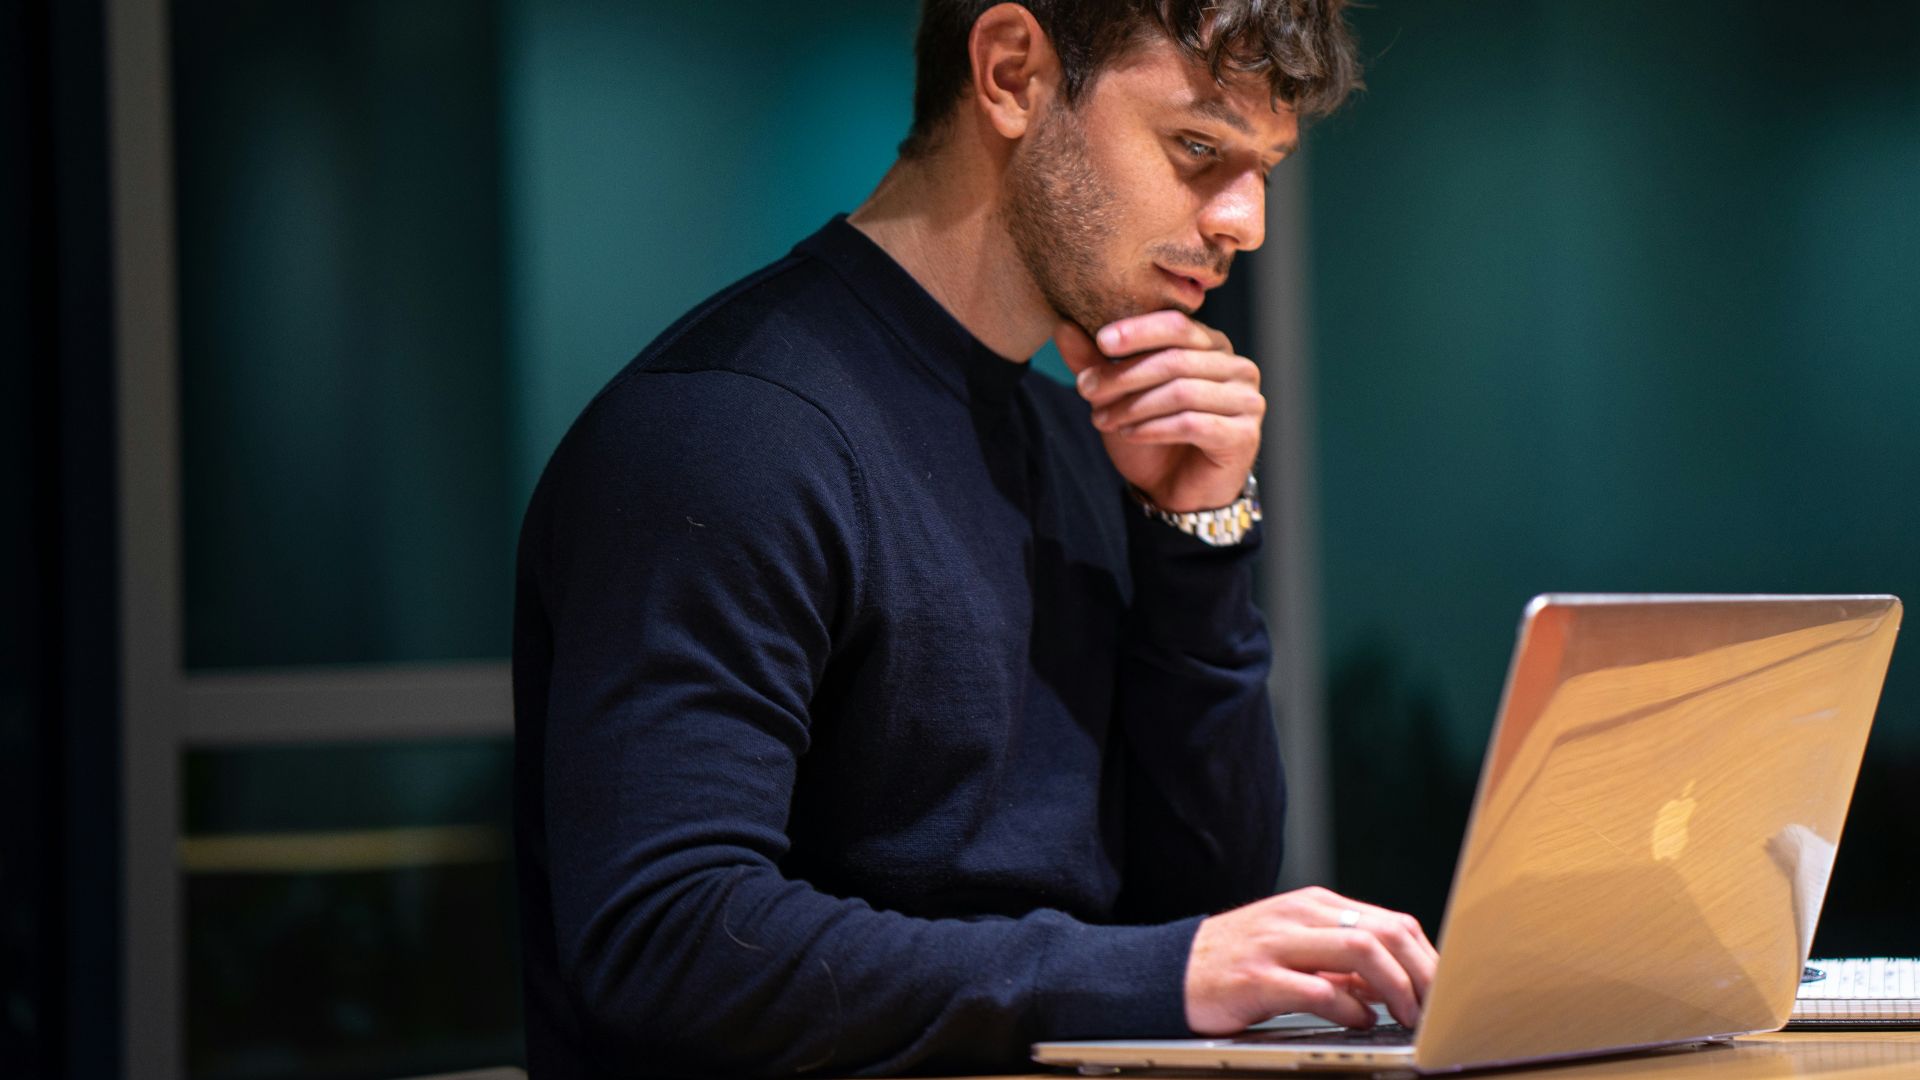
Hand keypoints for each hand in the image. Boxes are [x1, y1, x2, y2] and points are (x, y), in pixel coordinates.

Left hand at [1054, 312, 1263, 512]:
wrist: (1176, 490)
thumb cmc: (1152, 435)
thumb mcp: (1117, 395)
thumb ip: (1095, 362)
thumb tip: (1063, 326)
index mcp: (1212, 346)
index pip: (1178, 325)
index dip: (1139, 331)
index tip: (1101, 341)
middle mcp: (1237, 367)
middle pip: (1175, 359)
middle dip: (1124, 375)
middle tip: (1086, 391)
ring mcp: (1247, 401)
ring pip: (1181, 391)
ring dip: (1134, 406)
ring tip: (1102, 420)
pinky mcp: (1243, 435)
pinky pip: (1193, 424)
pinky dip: (1154, 428)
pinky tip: (1130, 435)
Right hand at [1184, 886, 1437, 1033]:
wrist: (1170, 973)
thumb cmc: (1239, 965)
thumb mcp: (1295, 951)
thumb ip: (1342, 964)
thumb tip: (1396, 986)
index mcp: (1314, 906)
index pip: (1391, 923)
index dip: (1427, 960)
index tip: (1441, 994)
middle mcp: (1299, 916)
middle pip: (1385, 933)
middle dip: (1422, 975)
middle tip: (1433, 1010)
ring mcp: (1277, 944)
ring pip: (1360, 950)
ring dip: (1396, 988)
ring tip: (1406, 1017)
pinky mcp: (1257, 978)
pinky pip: (1319, 989)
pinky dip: (1350, 1008)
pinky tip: (1359, 1022)